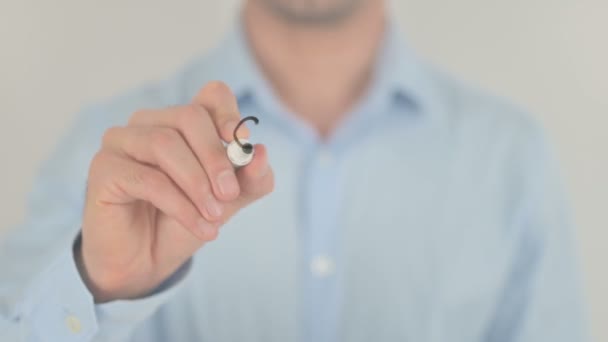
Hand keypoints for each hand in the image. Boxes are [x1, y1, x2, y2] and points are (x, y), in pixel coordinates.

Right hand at [75, 82, 273, 302]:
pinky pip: (148, 179)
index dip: (229, 114)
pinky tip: (202, 228)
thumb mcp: (229, 200)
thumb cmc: (184, 220)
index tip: (244, 144)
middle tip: (230, 195)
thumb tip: (261, 153)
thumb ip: (251, 178)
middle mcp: (149, 123)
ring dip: (197, 184)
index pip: (211, 95)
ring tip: (215, 216)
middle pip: (189, 116)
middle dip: (216, 157)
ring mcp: (121, 141)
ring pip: (165, 144)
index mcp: (182, 122)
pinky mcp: (104, 169)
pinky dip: (181, 206)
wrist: (146, 262)